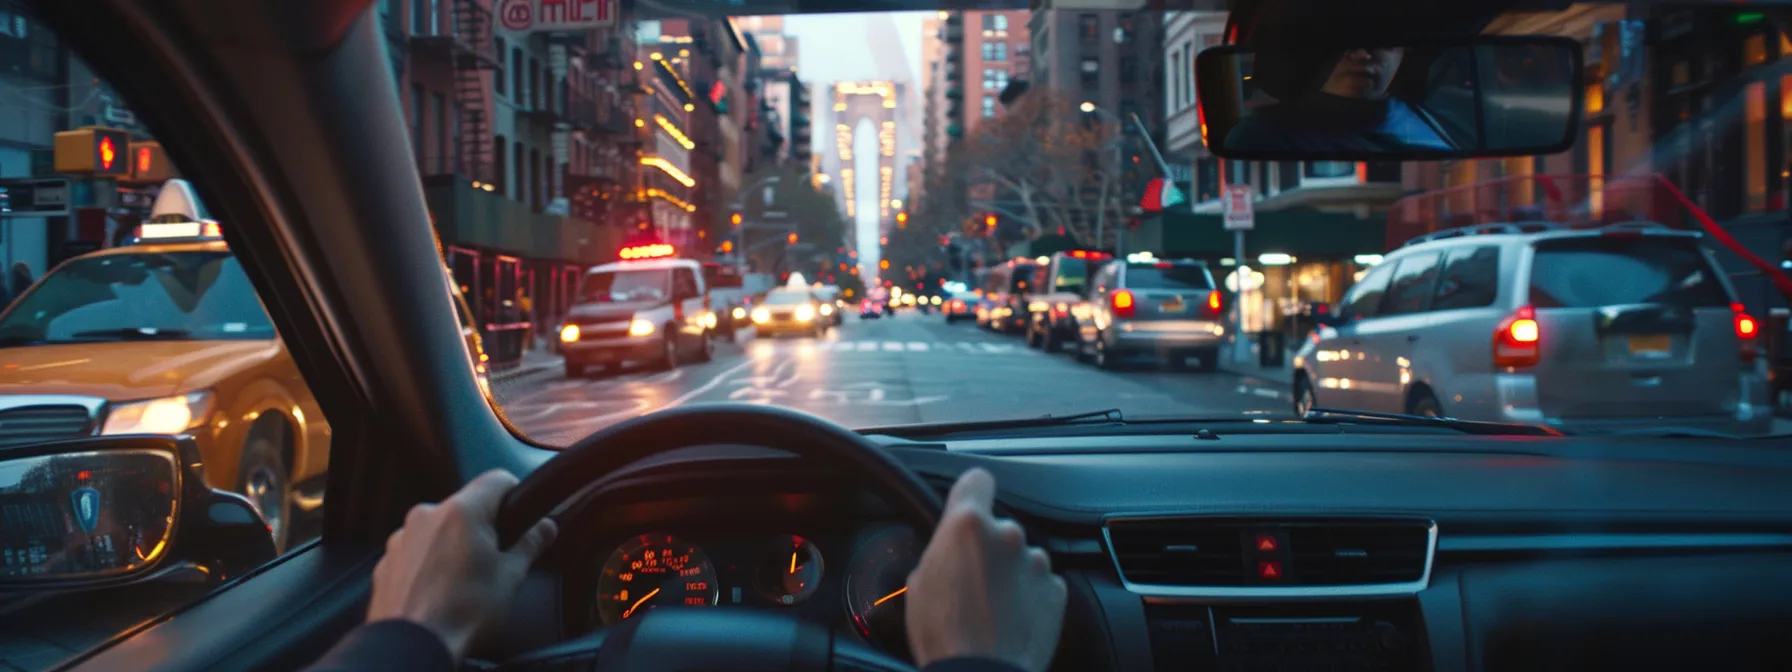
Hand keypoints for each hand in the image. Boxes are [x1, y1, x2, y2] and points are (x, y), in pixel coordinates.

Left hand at [366, 469, 557, 659]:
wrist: (414, 646)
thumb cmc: (463, 613)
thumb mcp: (510, 577)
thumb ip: (530, 544)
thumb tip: (545, 528)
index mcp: (461, 512)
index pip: (496, 480)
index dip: (514, 494)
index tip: (520, 512)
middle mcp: (426, 516)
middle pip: (465, 507)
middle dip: (482, 527)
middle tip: (495, 559)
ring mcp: (401, 539)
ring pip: (438, 529)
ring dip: (452, 545)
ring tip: (464, 580)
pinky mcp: (386, 562)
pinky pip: (416, 551)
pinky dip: (429, 563)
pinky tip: (440, 590)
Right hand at [906, 468, 1066, 671]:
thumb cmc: (944, 635)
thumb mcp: (920, 582)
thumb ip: (940, 551)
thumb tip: (946, 550)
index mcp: (968, 525)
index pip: (977, 479)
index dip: (971, 492)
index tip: (970, 503)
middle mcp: (1008, 535)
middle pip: (999, 526)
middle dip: (988, 546)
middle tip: (971, 578)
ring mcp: (1036, 563)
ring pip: (1021, 556)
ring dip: (1010, 572)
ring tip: (991, 605)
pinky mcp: (1056, 590)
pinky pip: (1040, 583)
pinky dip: (1029, 595)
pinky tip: (1011, 617)